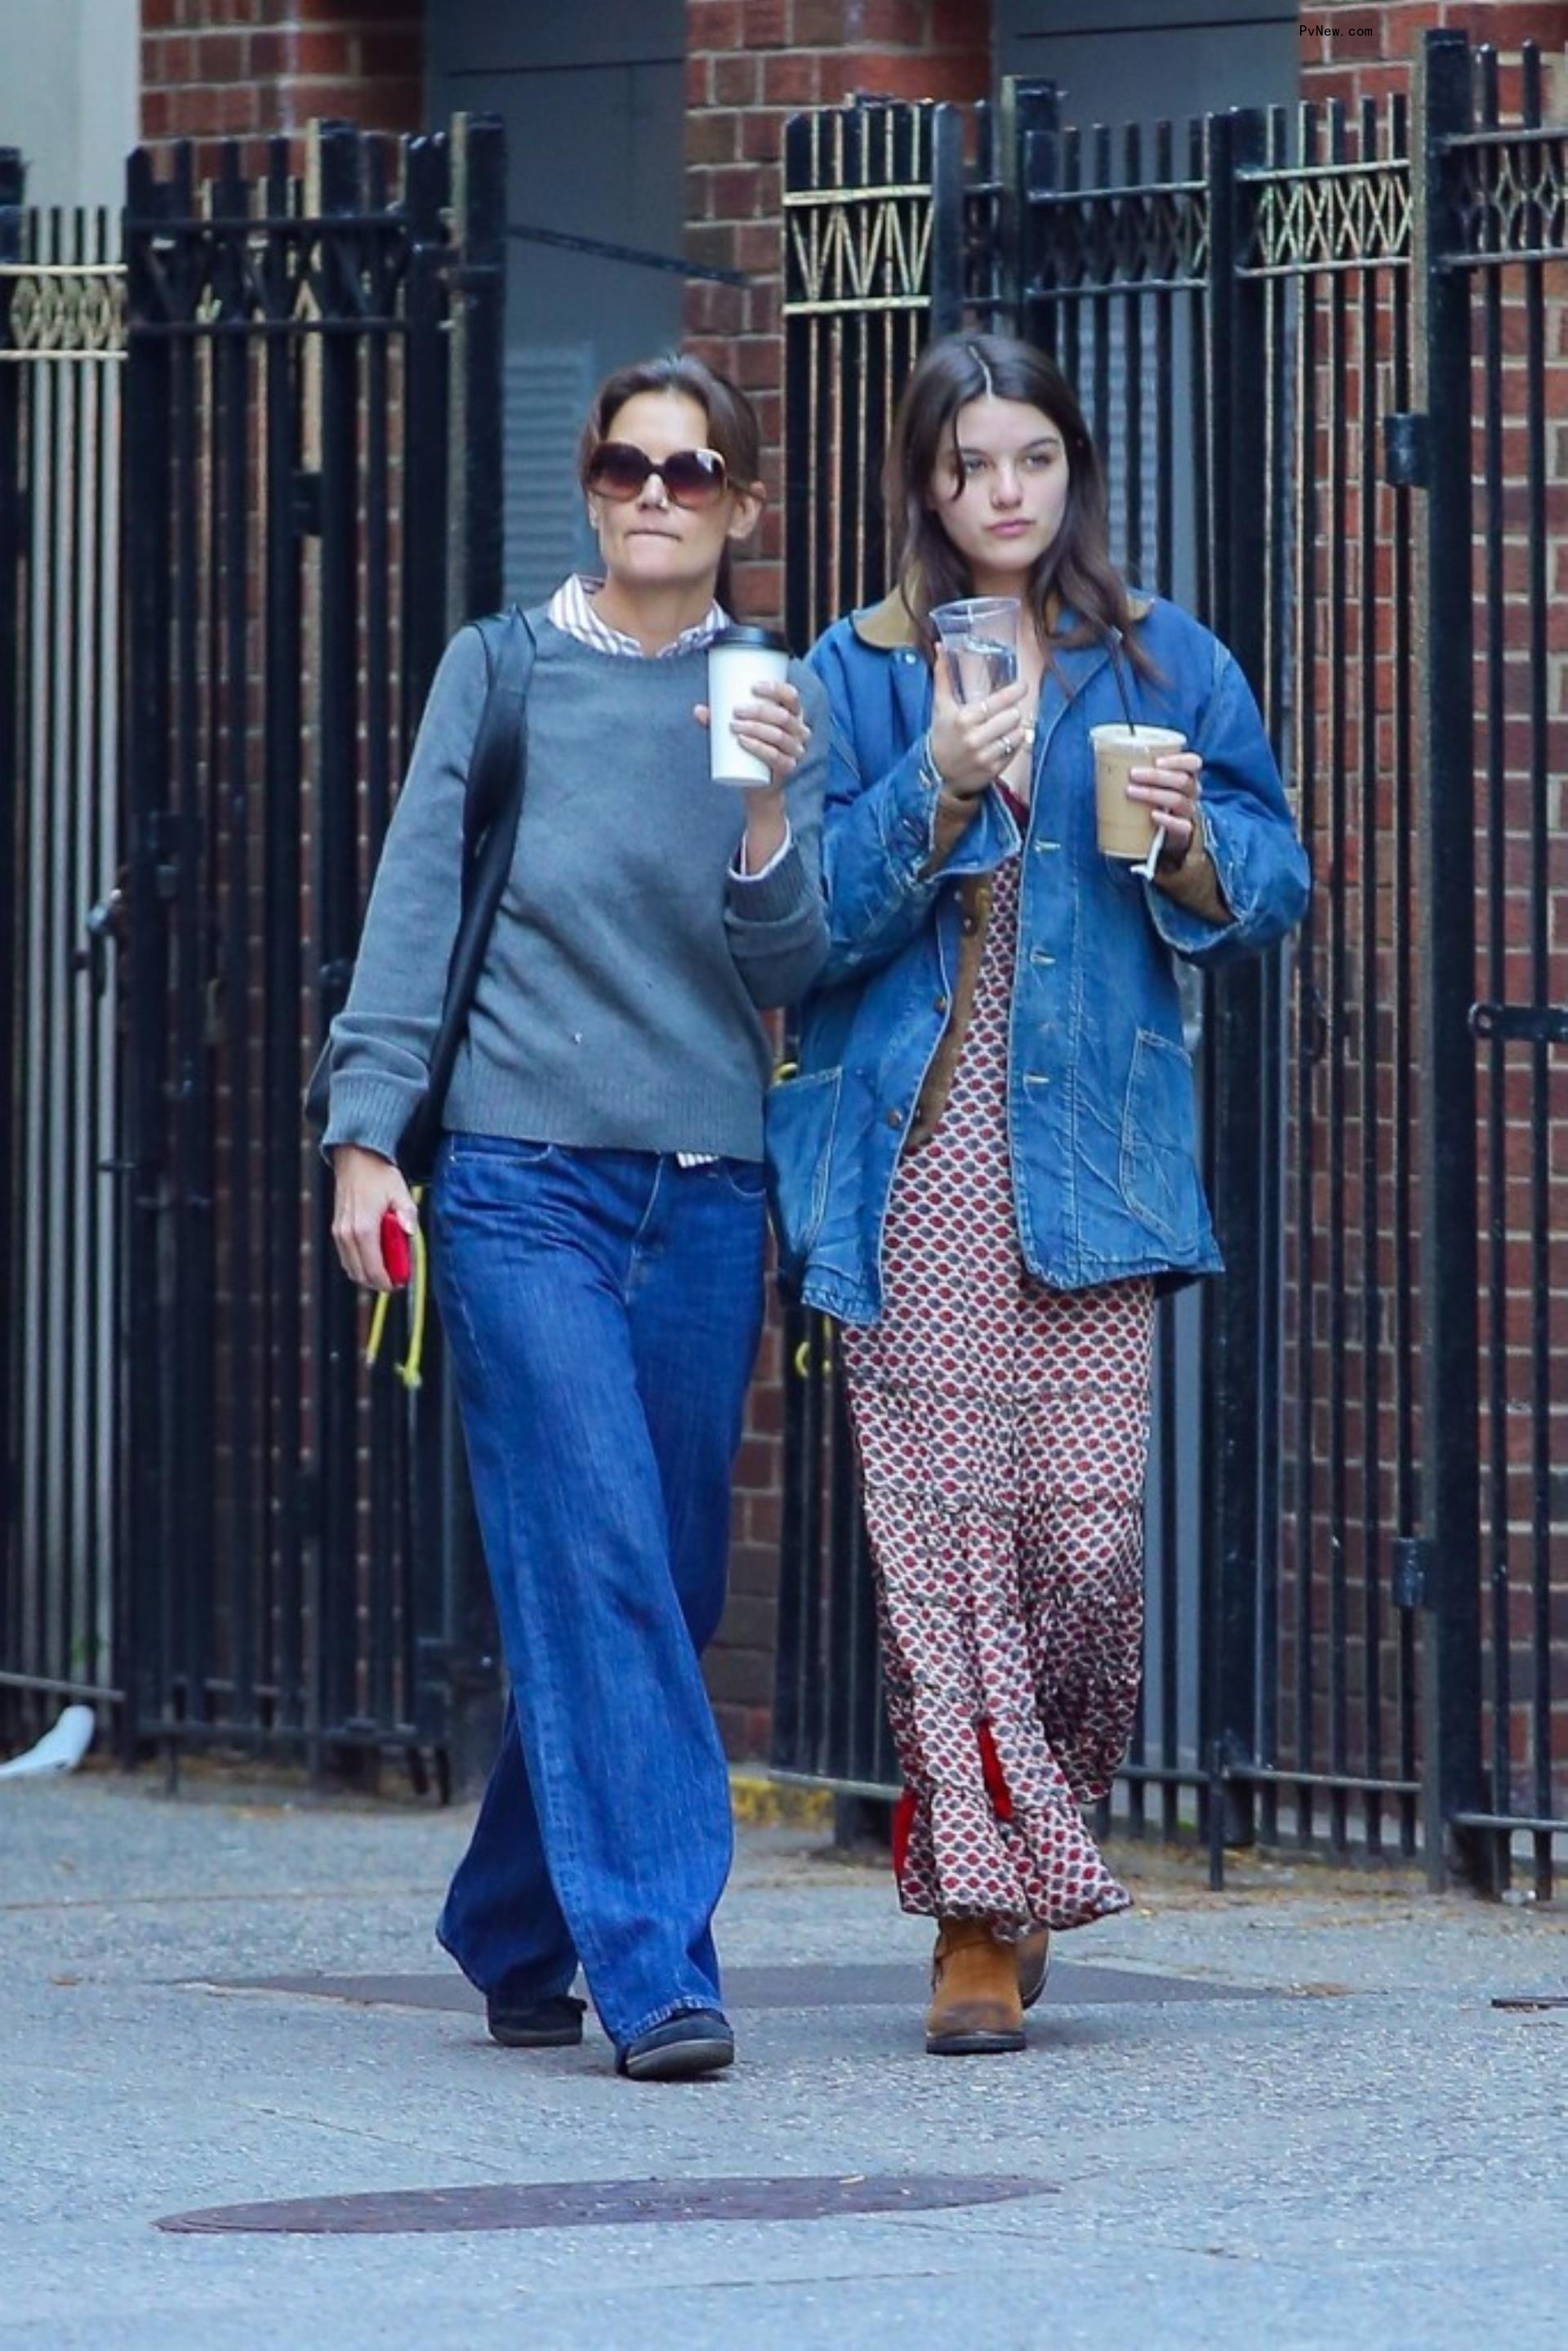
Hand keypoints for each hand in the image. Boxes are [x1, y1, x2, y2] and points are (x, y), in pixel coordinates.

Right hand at [330, 1144, 416, 1291]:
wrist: (356, 1160)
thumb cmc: (379, 1176)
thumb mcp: (400, 1193)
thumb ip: (408, 1214)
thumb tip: (410, 1232)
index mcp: (364, 1229)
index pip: (374, 1269)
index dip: (388, 1282)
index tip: (401, 1283)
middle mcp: (347, 1235)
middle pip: (361, 1274)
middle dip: (379, 1282)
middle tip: (396, 1280)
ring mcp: (339, 1233)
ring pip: (351, 1268)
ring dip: (368, 1274)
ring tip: (387, 1269)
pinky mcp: (336, 1230)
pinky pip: (346, 1257)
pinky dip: (360, 1263)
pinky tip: (375, 1257)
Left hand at [695, 678, 808, 871]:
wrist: (758, 785)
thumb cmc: (750, 749)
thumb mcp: (737, 731)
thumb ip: (719, 720)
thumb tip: (697, 710)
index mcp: (793, 715)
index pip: (791, 697)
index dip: (775, 689)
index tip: (752, 687)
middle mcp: (799, 732)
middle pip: (783, 717)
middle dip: (759, 711)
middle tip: (735, 711)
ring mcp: (795, 751)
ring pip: (779, 736)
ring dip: (756, 728)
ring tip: (733, 726)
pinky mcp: (788, 768)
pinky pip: (776, 757)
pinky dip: (759, 748)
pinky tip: (744, 741)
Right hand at [926, 662, 1029, 796]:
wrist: (936, 774)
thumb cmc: (941, 734)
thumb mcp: (941, 706)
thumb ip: (943, 676)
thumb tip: (940, 647)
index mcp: (963, 719)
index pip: (997, 702)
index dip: (1015, 692)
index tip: (1024, 686)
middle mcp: (975, 738)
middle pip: (1012, 717)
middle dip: (1012, 712)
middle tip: (1008, 712)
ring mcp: (985, 756)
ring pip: (1017, 734)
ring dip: (1016, 728)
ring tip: (1007, 727)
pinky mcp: (993, 770)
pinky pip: (1015, 751)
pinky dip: (1014, 744)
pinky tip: (1005, 742)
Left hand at [1125, 751, 1203, 866]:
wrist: (1167, 834)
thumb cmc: (1155, 800)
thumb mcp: (1153, 783)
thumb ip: (1140, 770)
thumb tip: (1103, 757)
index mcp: (1186, 776)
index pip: (1193, 763)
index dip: (1177, 760)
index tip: (1157, 760)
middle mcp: (1191, 793)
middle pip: (1182, 781)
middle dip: (1156, 776)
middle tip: (1133, 773)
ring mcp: (1188, 812)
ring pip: (1178, 800)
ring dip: (1153, 793)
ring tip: (1130, 791)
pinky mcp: (1184, 831)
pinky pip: (1181, 826)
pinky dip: (1167, 820)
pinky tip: (1153, 815)